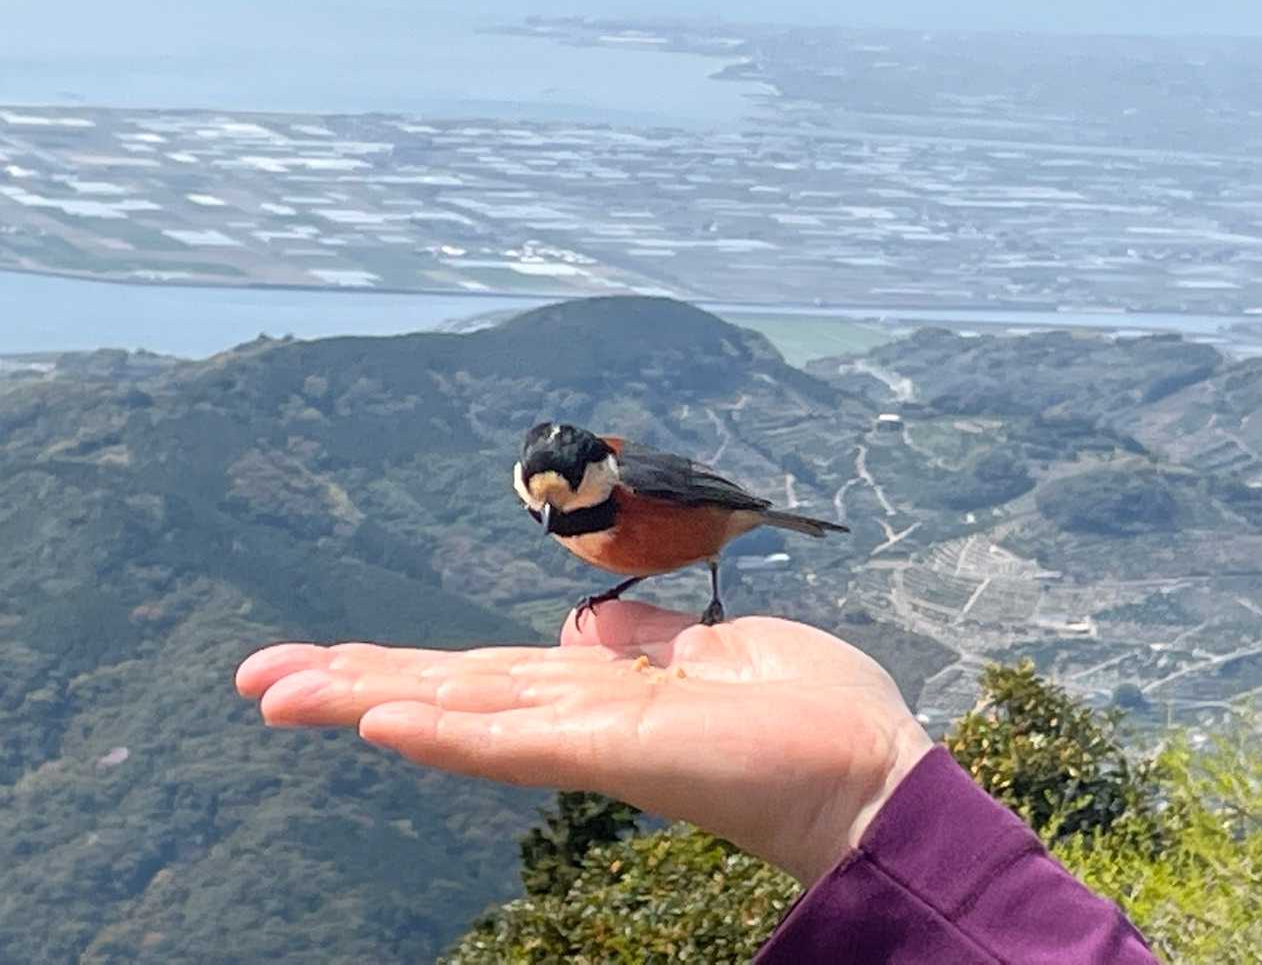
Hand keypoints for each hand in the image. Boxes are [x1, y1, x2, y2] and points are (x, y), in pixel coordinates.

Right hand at [235, 601, 933, 884]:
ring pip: (460, 712)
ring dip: (367, 700)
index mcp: (598, 687)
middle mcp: (577, 712)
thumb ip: (645, 637)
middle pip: (447, 691)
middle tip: (252, 679)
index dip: (401, 666)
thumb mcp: (718, 647)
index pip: (481, 675)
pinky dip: (447, 734)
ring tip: (279, 693)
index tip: (323, 658)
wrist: (875, 771)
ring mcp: (592, 735)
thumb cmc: (812, 713)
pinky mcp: (620, 751)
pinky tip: (379, 723)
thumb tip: (582, 624)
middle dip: (350, 681)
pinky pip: (518, 741)